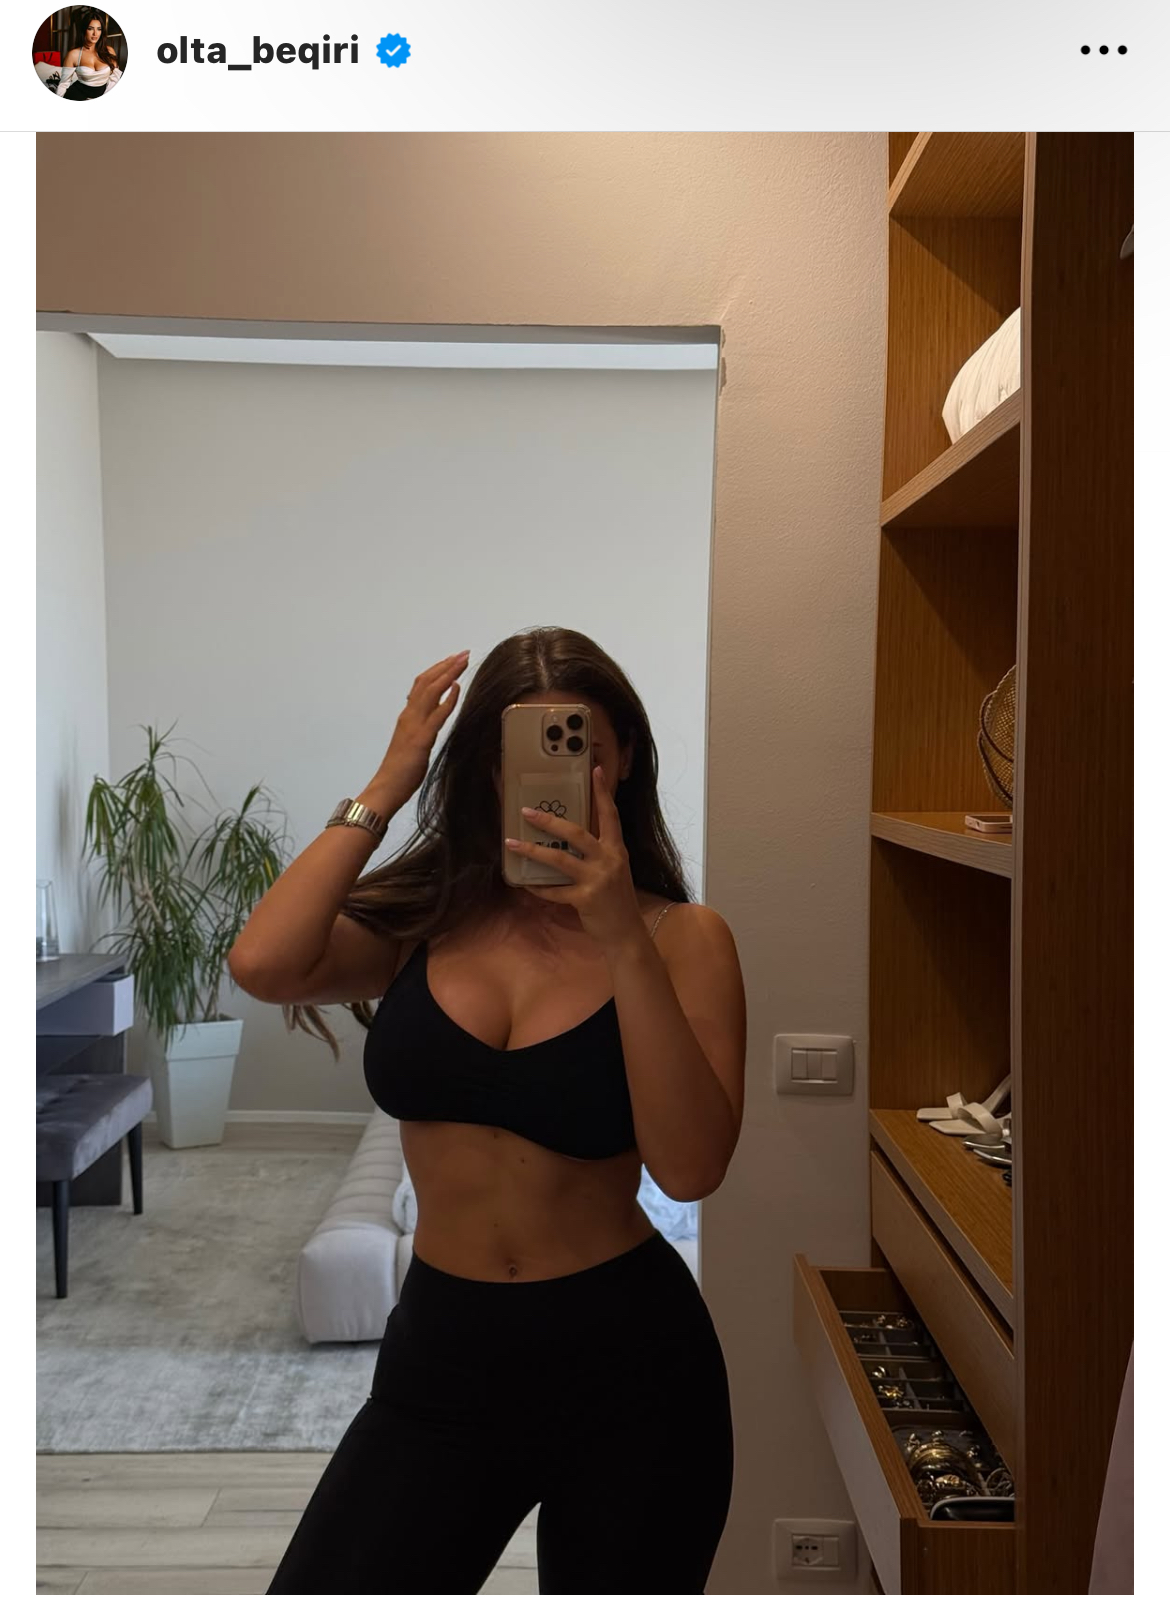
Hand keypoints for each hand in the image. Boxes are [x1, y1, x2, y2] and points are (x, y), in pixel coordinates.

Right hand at [369, 650, 469, 806]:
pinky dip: (448, 699)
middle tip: (463, 653)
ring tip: (462, 661)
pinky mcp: (421, 738)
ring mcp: (414, 725)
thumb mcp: (413, 742)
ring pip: (430, 691)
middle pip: (427, 682)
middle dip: (446, 665)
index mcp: (408, 716)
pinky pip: (436, 714)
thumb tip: (435, 715)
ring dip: (448, 674)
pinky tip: (457, 688)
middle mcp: (409, 715)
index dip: (438, 670)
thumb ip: (422, 727)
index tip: (453, 660)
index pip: (422, 685)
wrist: (386, 787)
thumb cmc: (400, 771)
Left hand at [504, 765, 645, 950]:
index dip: (602, 793)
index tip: (594, 770)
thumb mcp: (614, 871)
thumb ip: (597, 855)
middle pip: (576, 834)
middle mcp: (609, 860)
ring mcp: (597, 880)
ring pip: (559, 859)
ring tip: (512, 843)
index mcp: (616, 850)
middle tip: (527, 812)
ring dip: (532, 850)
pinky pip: (554, 891)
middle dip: (549, 822)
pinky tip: (524, 884)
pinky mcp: (585, 899)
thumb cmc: (617, 900)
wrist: (626, 933)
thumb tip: (565, 841)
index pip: (610, 815)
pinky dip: (538, 888)